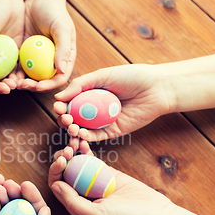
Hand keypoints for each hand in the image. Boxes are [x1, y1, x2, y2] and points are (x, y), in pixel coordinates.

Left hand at [18, 0, 75, 91]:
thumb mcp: (62, 29)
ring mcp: (37, 60)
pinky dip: (13, 72)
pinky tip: (5, 74)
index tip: (37, 86)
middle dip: (32, 86)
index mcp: (64, 59)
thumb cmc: (55, 12)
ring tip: (12, 82)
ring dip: (21, 82)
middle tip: (21, 85)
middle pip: (43, 81)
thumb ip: (63, 49)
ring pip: (30, 76)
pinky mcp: (25, 55)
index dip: (49, 85)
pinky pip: (19, 66)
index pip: (59, 78)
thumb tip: (62, 70)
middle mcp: (51, 62)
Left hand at [48, 146, 174, 214]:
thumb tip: (55, 186)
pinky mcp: (107, 173)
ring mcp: (95, 182)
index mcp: (76, 206)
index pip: (58, 186)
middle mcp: (83, 194)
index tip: (61, 161)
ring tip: (74, 142)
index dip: (55, 172)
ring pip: (77, 164)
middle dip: (62, 159)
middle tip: (68, 150)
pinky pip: (92, 160)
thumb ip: (73, 202)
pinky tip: (82, 142)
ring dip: (72, 152)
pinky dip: (85, 151)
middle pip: (65, 173)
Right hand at [54, 64, 173, 140]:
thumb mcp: (102, 76)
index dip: (61, 106)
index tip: (57, 107)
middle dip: (64, 119)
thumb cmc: (132, 77)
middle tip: (64, 118)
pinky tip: (80, 134)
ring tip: (70, 127)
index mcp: (90, 94)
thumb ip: (80, 85)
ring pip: (81, 129)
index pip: (70, 102)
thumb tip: (58, 96)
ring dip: (72, 130)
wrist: (157, 88)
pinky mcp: (112, 132)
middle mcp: (94, 109)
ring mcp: (102, 122)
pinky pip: (95, 137)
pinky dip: (85, 138)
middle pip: (73, 118)